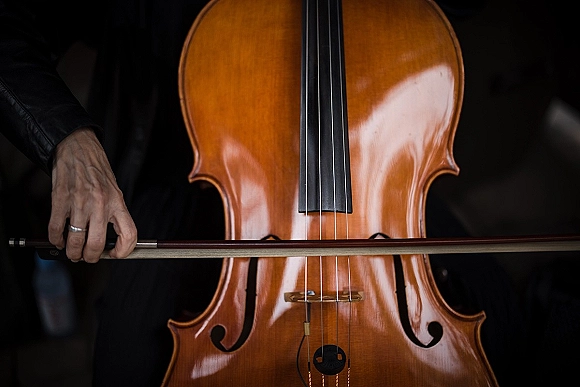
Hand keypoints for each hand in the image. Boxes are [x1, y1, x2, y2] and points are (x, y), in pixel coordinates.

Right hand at [48, 128, 136, 261]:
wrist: (78, 147)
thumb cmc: (96, 170)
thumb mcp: (114, 191)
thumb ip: (113, 213)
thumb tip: (111, 241)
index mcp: (117, 202)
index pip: (129, 234)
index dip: (124, 251)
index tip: (116, 254)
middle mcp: (100, 203)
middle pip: (97, 244)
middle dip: (91, 257)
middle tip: (88, 257)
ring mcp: (79, 202)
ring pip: (75, 240)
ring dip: (72, 252)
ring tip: (72, 252)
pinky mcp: (60, 199)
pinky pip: (56, 229)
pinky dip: (56, 240)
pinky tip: (58, 240)